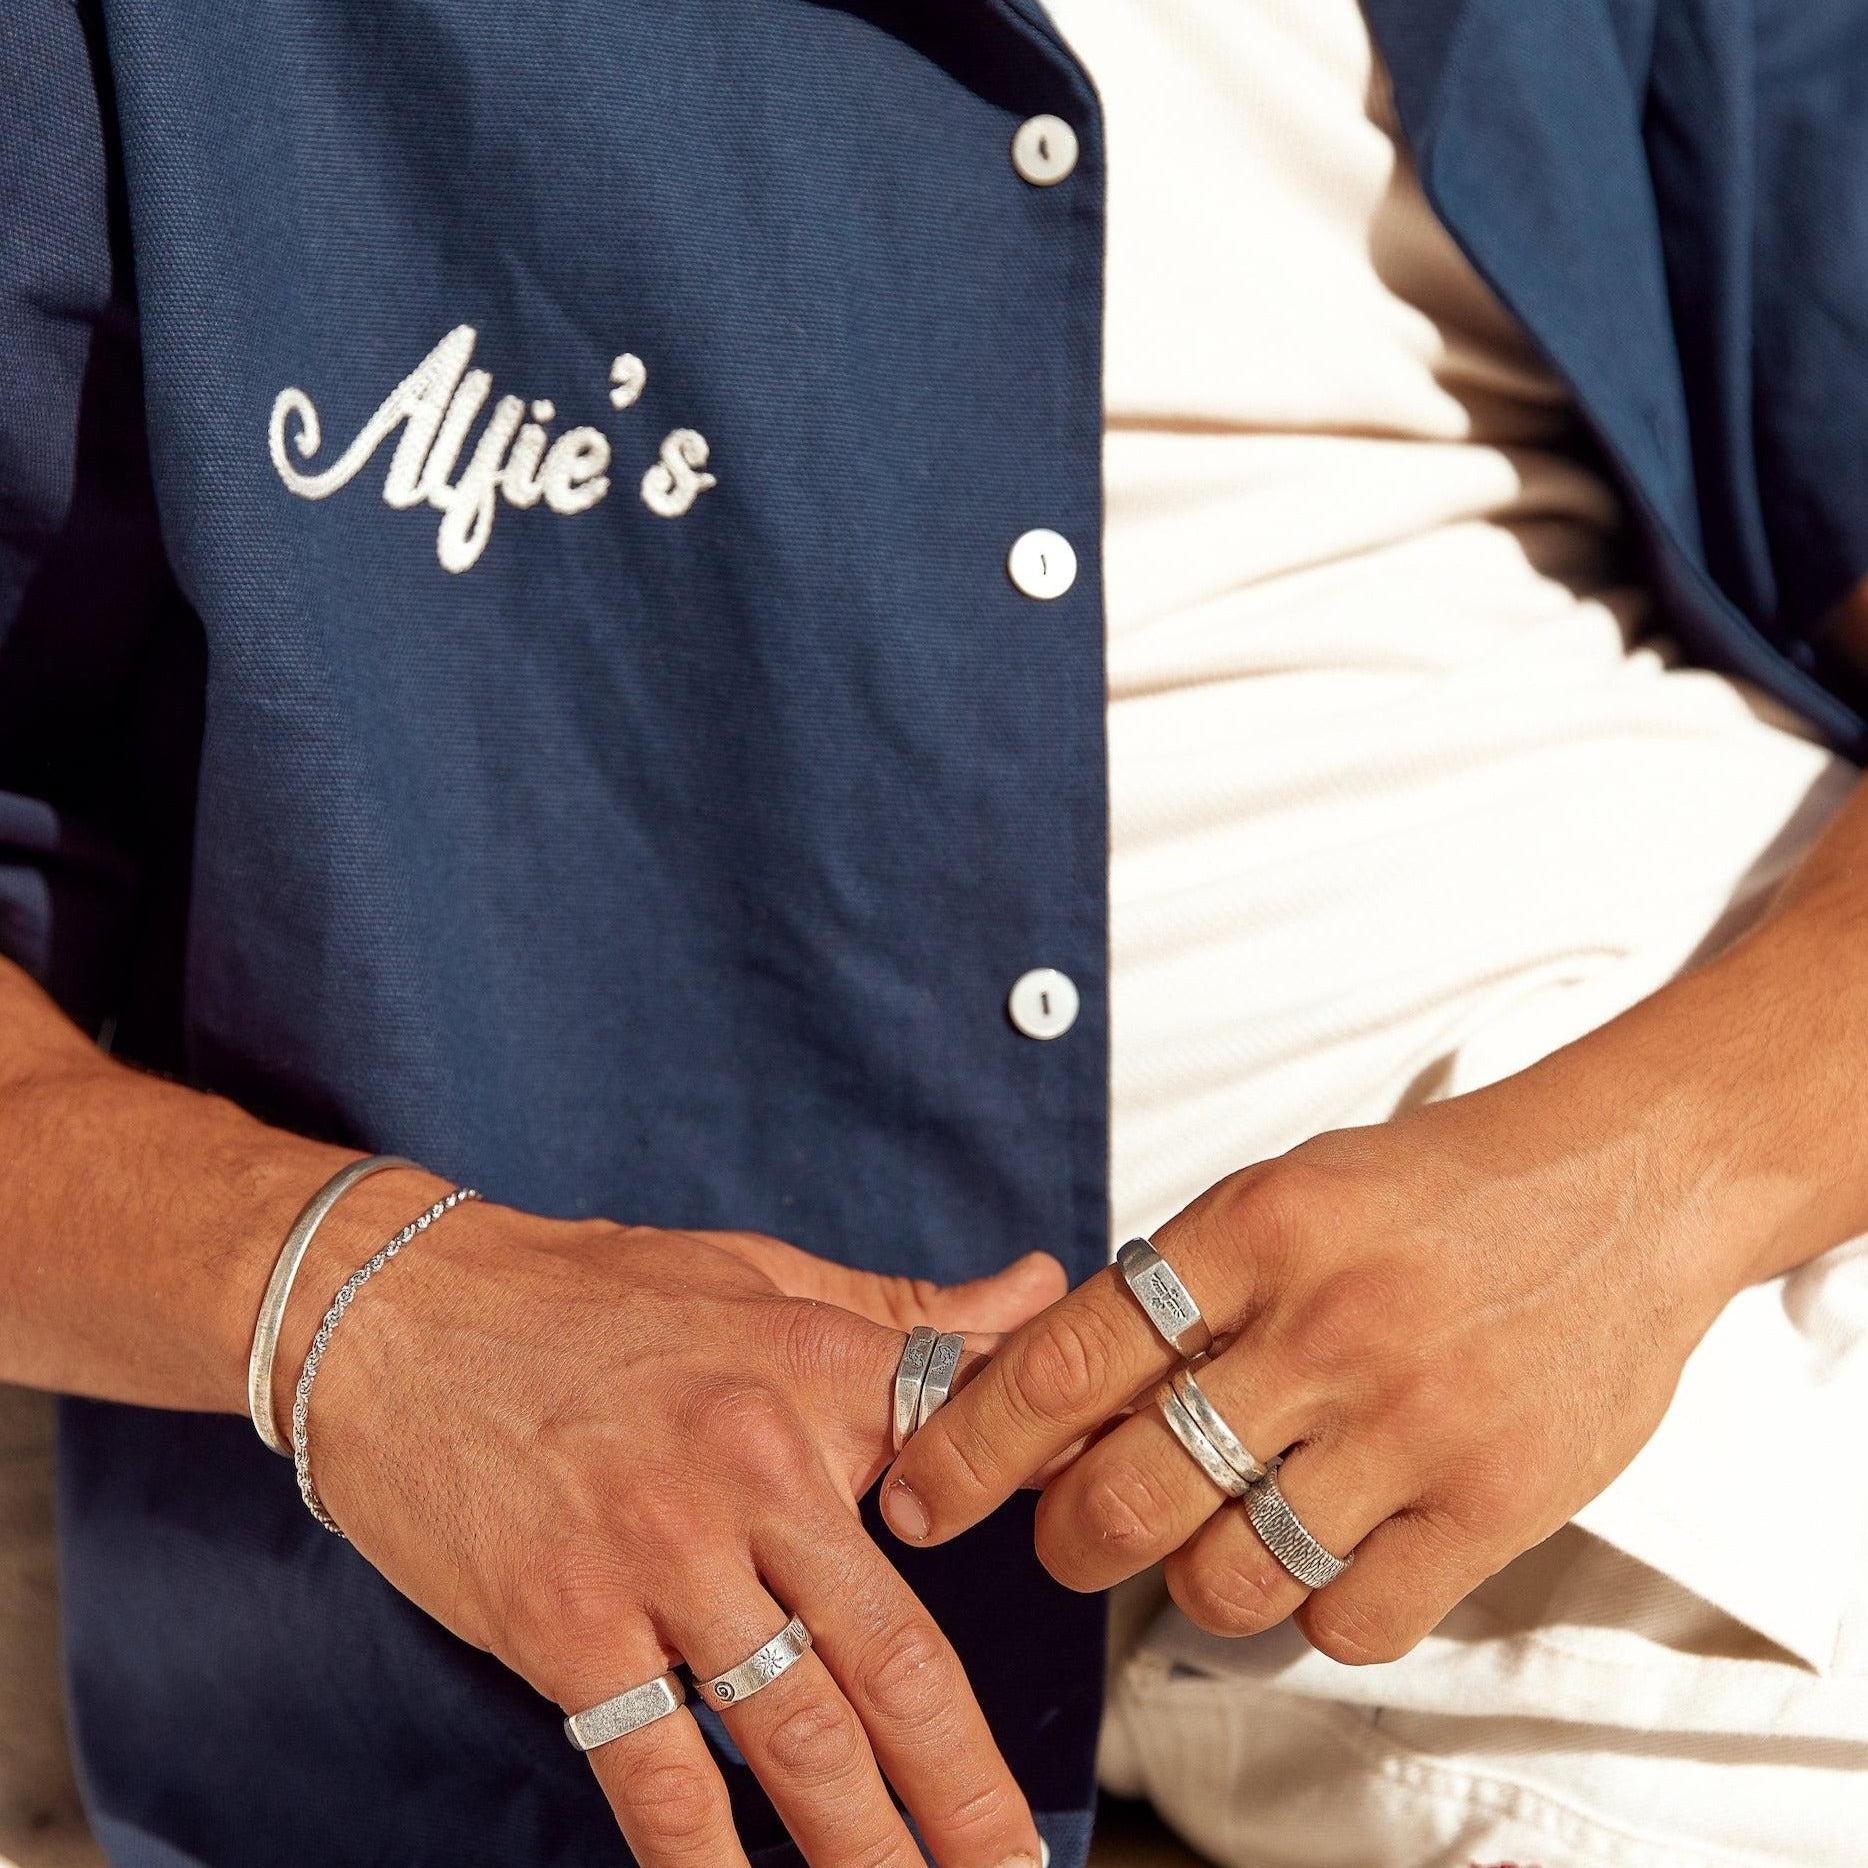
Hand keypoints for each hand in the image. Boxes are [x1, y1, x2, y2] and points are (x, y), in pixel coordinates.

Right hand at [298, 1183, 1063, 1867]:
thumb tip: (1043, 1285)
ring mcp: (657, 1559)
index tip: (1103, 1592)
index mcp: (816, 1376)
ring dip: (864, 1848)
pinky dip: (702, 1857)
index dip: (1040, 1521)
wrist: (394, 1310)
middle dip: (967, 1789)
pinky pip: (653, 1769)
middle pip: (894, 1660)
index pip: (962, 1458)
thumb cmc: (585, 1291)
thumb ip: (906, 1306)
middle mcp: (754, 1475)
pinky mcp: (564, 1625)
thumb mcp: (758, 1271)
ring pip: (792, 1738)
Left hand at [885, 1066, 1741, 1664]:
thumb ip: (1178, 1293)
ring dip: (1190, 1583)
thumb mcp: (1283, 1193)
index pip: (1067, 1359)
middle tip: (1067, 1537)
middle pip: (1127, 1495)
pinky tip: (1325, 1555)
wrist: (1625, 1184)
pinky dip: (1314, 1613)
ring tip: (1211, 1540)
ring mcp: (1414, 1420)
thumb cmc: (1431, 1192)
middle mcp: (1325, 1326)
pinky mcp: (1495, 1501)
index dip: (971, 1446)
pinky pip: (1351, 1622)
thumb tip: (1051, 1404)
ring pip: (1228, 1578)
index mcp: (1253, 1230)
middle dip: (1064, 1541)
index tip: (921, 1497)